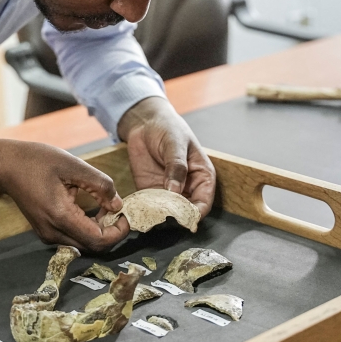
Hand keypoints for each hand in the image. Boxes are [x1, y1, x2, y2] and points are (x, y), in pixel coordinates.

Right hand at [0, 139, 130, 251]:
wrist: (5, 165)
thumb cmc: (37, 160)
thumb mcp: (73, 164)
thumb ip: (99, 185)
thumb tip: (118, 204)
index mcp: (60, 216)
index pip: (98, 240)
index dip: (118, 232)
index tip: (125, 215)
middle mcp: (52, 232)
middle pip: (92, 246)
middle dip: (110, 230)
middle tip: (116, 208)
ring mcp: (47, 234)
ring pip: (83, 243)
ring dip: (99, 229)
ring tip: (103, 205)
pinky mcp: (45, 231)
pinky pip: (73, 237)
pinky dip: (86, 227)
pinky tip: (89, 207)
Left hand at [117, 96, 215, 218]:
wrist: (145, 123)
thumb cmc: (168, 129)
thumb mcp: (175, 144)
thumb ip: (176, 166)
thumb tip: (175, 190)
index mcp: (202, 177)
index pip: (203, 203)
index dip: (195, 213)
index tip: (182, 217)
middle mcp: (188, 189)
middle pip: (186, 213)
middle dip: (175, 218)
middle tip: (161, 217)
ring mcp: (169, 192)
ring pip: (167, 214)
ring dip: (158, 217)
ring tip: (148, 214)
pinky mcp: (151, 192)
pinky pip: (150, 207)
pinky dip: (144, 211)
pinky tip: (137, 210)